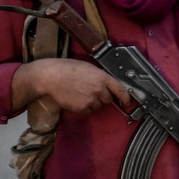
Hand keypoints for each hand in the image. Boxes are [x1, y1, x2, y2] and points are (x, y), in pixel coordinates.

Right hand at [15, 59, 132, 114]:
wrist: (51, 77)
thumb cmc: (68, 69)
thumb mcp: (89, 68)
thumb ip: (102, 77)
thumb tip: (110, 86)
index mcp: (102, 77)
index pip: (121, 90)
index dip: (126, 98)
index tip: (127, 101)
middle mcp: (98, 89)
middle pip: (109, 100)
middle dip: (103, 97)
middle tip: (91, 90)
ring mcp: (90, 99)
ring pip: (98, 106)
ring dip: (93, 102)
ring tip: (81, 92)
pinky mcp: (82, 108)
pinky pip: (88, 110)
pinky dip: (84, 106)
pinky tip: (76, 97)